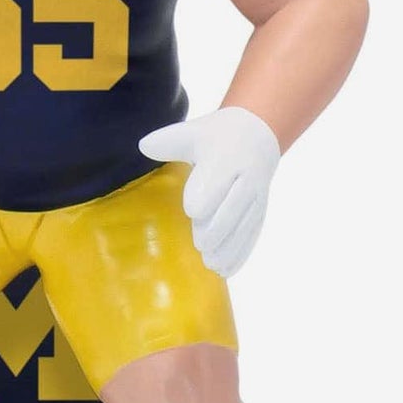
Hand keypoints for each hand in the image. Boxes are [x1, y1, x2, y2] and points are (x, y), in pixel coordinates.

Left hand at [137, 107, 280, 278]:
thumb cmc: (216, 136)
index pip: (217, 181)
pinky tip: (226, 269)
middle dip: (217, 228)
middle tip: (200, 244)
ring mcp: (256, 197)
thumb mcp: (193, 132)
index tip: (192, 210)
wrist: (257, 136)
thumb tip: (143, 146)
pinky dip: (240, 253)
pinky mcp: (260, 211)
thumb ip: (168, 142)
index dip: (205, 197)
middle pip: (233, 208)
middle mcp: (245, 178)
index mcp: (226, 158)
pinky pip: (252, 234)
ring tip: (211, 264)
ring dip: (229, 247)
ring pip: (244, 225)